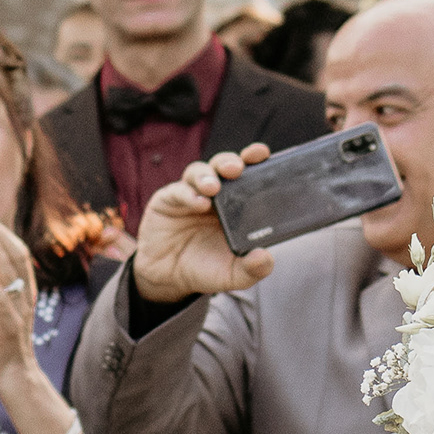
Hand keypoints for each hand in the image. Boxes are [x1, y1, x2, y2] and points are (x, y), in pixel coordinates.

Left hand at [0, 217, 47, 393]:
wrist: (17, 377)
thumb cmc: (6, 342)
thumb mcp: (4, 308)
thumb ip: (1, 287)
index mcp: (26, 291)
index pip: (20, 254)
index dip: (4, 235)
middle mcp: (26, 297)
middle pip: (16, 258)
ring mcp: (20, 312)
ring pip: (10, 274)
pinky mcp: (10, 329)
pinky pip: (1, 303)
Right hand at [128, 145, 280, 304]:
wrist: (168, 278)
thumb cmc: (206, 269)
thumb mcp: (233, 275)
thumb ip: (252, 269)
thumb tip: (266, 258)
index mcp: (236, 205)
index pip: (248, 176)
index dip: (255, 162)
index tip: (263, 154)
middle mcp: (215, 195)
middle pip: (223, 166)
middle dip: (230, 162)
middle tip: (236, 168)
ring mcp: (191, 194)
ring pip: (200, 172)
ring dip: (207, 176)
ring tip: (213, 188)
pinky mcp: (168, 200)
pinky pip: (178, 190)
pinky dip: (188, 194)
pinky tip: (198, 202)